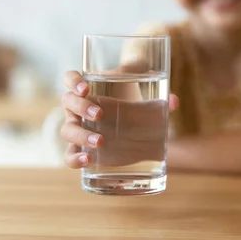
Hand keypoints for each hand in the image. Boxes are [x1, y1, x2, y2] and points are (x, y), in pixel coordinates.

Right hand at [60, 70, 178, 168]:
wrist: (132, 121)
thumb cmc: (132, 99)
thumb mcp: (145, 90)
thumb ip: (158, 91)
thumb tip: (173, 102)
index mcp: (88, 88)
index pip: (70, 79)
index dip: (73, 81)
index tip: (86, 88)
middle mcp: (77, 108)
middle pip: (68, 102)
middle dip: (81, 107)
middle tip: (100, 115)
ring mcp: (78, 128)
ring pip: (67, 130)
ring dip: (81, 135)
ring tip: (101, 142)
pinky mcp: (83, 148)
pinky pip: (69, 155)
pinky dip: (74, 158)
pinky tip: (87, 160)